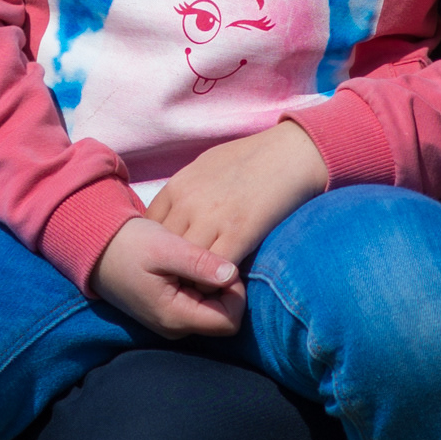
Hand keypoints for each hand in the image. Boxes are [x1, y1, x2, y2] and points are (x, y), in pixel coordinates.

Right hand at [92, 216, 246, 337]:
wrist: (97, 248)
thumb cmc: (130, 245)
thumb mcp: (165, 247)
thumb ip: (199, 263)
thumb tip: (232, 274)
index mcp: (175, 316)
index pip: (229, 321)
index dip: (235, 293)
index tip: (220, 265)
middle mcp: (174, 327)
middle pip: (222, 317)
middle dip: (223, 289)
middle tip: (206, 259)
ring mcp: (170, 322)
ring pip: (211, 311)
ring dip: (210, 286)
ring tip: (192, 260)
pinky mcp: (167, 312)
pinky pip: (197, 305)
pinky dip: (198, 286)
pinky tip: (184, 265)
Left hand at [146, 120, 328, 267]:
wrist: (290, 152)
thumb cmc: (251, 157)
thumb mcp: (206, 165)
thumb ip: (187, 191)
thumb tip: (176, 211)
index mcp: (178, 186)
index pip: (150, 229)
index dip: (160, 247)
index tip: (172, 258)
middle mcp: (188, 202)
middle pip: (164, 250)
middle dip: (172, 267)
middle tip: (186, 281)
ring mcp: (211, 218)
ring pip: (186, 264)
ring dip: (194, 280)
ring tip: (205, 287)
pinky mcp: (238, 233)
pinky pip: (214, 270)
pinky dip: (216, 283)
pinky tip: (226, 284)